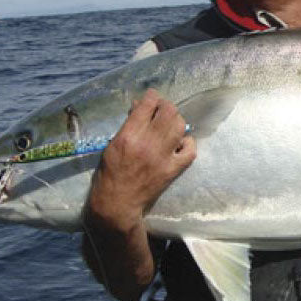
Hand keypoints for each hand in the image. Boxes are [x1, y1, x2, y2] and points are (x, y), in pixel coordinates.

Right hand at [87, 89, 196, 231]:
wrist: (118, 203)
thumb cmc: (110, 173)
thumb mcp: (112, 144)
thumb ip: (128, 125)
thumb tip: (140, 107)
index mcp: (129, 135)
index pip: (148, 104)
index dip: (152, 97)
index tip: (152, 100)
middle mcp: (148, 143)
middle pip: (168, 111)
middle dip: (166, 106)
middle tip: (162, 111)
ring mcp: (163, 157)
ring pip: (180, 126)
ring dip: (177, 121)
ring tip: (170, 126)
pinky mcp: (172, 170)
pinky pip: (190, 150)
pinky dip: (187, 143)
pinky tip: (180, 143)